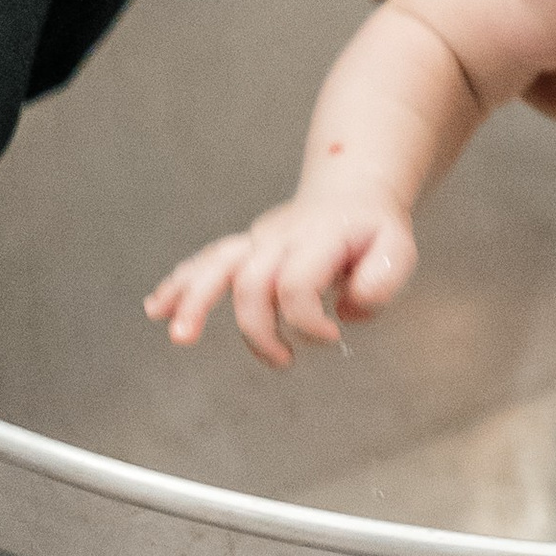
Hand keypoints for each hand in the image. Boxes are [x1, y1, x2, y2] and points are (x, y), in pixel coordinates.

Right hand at [145, 188, 418, 369]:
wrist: (352, 194)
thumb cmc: (373, 232)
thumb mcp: (398, 248)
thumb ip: (383, 279)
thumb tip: (345, 308)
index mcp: (320, 238)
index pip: (297, 283)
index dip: (311, 323)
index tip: (335, 338)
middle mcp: (282, 237)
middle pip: (251, 279)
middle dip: (256, 328)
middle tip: (282, 361)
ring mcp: (260, 241)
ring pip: (218, 264)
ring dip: (194, 300)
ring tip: (179, 335)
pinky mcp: (247, 249)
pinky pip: (207, 262)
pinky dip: (180, 283)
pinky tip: (157, 308)